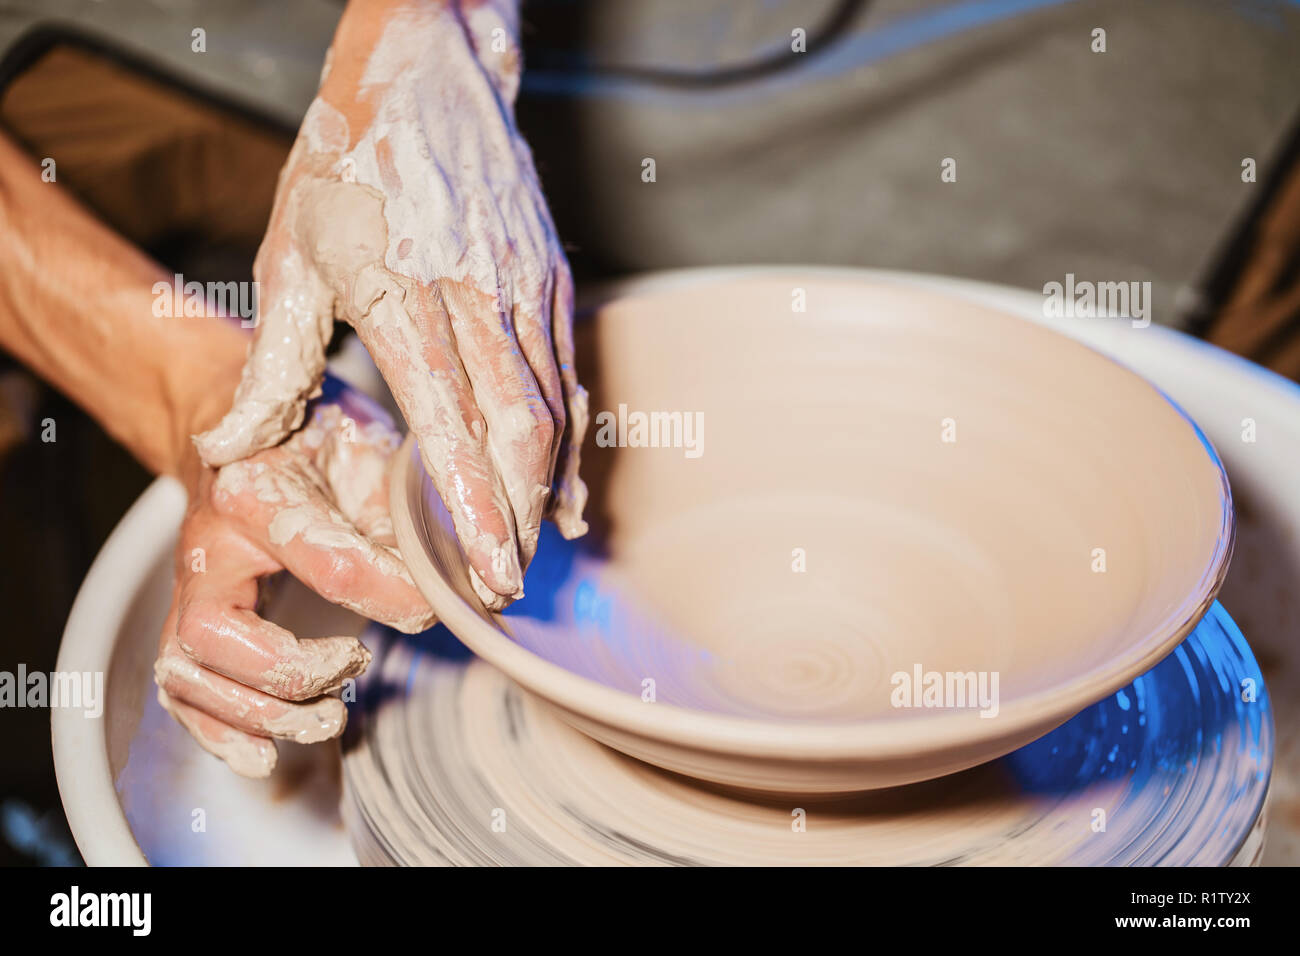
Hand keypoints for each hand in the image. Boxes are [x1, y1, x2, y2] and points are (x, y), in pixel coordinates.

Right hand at [156, 381, 435, 776]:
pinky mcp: (187, 619)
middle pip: (220, 637)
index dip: (392, 597)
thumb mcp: (368, 453)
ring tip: (326, 717)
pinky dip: (218, 731)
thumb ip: (403, 519)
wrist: (241, 421)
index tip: (435, 608)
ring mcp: (189, 587)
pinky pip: (181, 689)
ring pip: (191, 673)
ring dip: (260, 713)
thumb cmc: (313, 437)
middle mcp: (208, 545)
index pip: (328, 563)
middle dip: (295, 674)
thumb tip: (460, 583)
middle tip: (356, 666)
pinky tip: (263, 755)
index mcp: (257, 490)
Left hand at [194, 0, 588, 610]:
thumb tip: (235, 444)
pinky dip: (571, 445)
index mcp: (403, 291)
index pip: (447, 418)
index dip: (470, 502)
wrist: (429, 75)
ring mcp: (525, 287)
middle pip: (514, 429)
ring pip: (552, 409)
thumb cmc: (349, 164)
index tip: (482, 568)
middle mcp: (476, 293)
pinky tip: (566, 494)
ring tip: (532, 556)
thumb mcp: (291, 251)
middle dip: (516, 518)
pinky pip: (569, 378)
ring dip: (545, 492)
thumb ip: (274, 359)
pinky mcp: (552, 281)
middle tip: (505, 590)